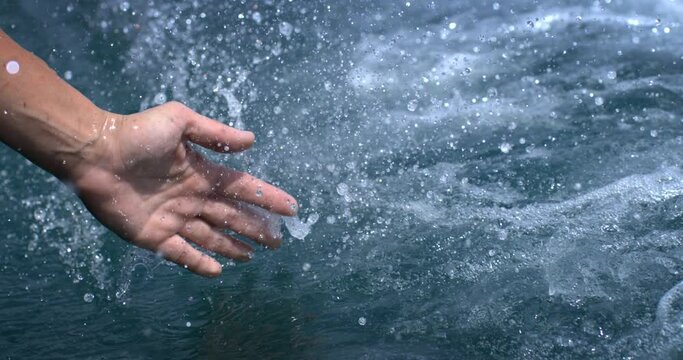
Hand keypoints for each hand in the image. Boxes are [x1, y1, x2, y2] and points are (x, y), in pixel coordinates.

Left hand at [71, 101, 297, 276]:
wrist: (94, 153)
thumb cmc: (137, 133)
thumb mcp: (180, 121)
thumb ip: (215, 133)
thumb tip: (252, 141)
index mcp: (202, 172)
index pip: (243, 188)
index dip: (267, 198)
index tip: (291, 208)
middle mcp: (192, 198)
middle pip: (232, 217)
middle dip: (256, 228)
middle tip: (278, 241)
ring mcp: (174, 218)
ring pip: (213, 237)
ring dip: (234, 246)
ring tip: (254, 255)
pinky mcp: (154, 236)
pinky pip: (182, 253)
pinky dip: (200, 263)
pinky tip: (219, 270)